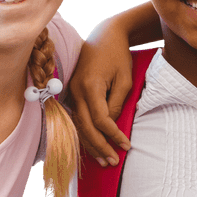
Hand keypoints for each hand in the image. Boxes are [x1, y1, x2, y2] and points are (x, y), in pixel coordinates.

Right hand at [67, 33, 134, 166]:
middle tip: (113, 162)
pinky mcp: (72, 91)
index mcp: (90, 85)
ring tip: (104, 160)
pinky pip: (77, 117)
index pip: (100, 119)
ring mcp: (71, 90)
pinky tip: (93, 145)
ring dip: (90, 144)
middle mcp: (76, 89)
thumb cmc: (118, 55)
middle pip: (84, 126)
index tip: (126, 146)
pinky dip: (84, 132)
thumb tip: (111, 125)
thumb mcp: (125, 79)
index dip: (112, 135)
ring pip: (78, 124)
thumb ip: (117, 103)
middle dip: (99, 146)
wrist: (105, 35)